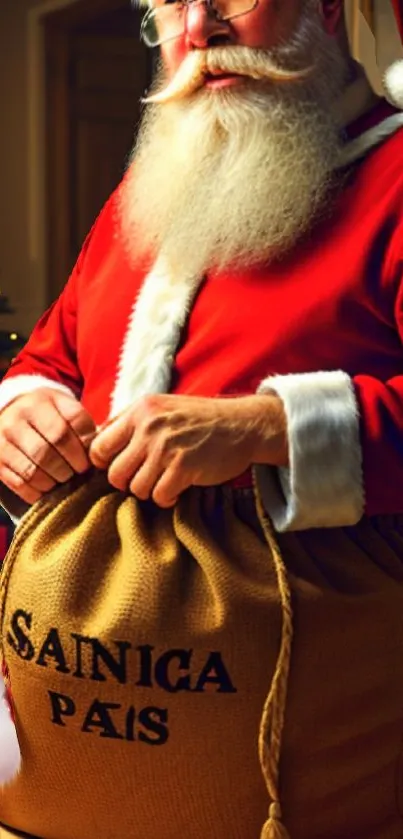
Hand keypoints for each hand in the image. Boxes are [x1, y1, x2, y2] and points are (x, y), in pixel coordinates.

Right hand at [0, 388, 95, 504]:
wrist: (9, 414)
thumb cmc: (46, 415)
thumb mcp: (64, 408)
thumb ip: (82, 426)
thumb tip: (98, 455)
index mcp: (44, 401)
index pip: (73, 421)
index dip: (86, 444)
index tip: (90, 458)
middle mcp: (20, 417)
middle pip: (55, 445)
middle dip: (73, 465)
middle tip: (79, 472)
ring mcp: (5, 439)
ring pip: (36, 468)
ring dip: (55, 480)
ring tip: (63, 479)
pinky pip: (20, 483)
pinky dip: (37, 491)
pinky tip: (47, 489)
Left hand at [90, 394, 287, 507]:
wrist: (242, 424)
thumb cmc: (199, 419)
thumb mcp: (161, 407)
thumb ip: (129, 421)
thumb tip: (96, 438)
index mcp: (140, 411)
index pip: (99, 446)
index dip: (105, 464)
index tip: (122, 467)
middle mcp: (149, 427)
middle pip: (115, 474)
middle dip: (128, 482)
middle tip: (145, 478)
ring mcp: (166, 448)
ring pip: (136, 488)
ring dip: (150, 490)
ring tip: (165, 481)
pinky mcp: (184, 467)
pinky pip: (160, 497)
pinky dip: (167, 498)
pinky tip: (178, 488)